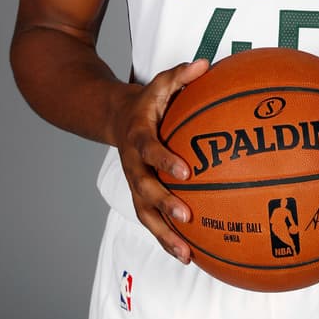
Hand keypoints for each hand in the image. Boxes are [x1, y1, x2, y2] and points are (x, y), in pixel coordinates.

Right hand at [110, 59, 209, 263]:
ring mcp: (136, 183)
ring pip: (146, 214)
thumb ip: (180, 75)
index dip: (165, 160)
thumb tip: (205, 63)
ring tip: (187, 255)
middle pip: (145, 190)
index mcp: (139, 137)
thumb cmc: (147, 101)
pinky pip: (153, 220)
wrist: (113, 118)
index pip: (151, 150)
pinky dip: (168, 238)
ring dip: (165, 235)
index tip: (186, 171)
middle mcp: (134, 165)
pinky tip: (190, 255)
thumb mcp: (160, 83)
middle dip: (165, 205)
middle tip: (187, 217)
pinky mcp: (141, 196)